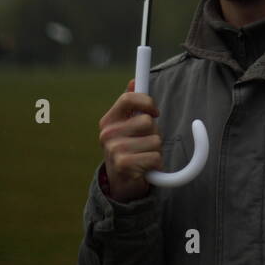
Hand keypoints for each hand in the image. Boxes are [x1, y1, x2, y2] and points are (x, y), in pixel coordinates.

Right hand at [98, 79, 161, 201]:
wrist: (121, 184)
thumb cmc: (129, 150)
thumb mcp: (126, 126)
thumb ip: (130, 105)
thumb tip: (134, 81)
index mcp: (108, 121)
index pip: (129, 99)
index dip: (147, 102)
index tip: (155, 112)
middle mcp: (107, 134)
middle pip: (148, 121)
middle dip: (154, 133)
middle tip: (145, 144)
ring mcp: (114, 150)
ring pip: (155, 140)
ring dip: (156, 150)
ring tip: (144, 157)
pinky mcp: (124, 165)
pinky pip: (156, 157)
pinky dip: (157, 164)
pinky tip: (145, 168)